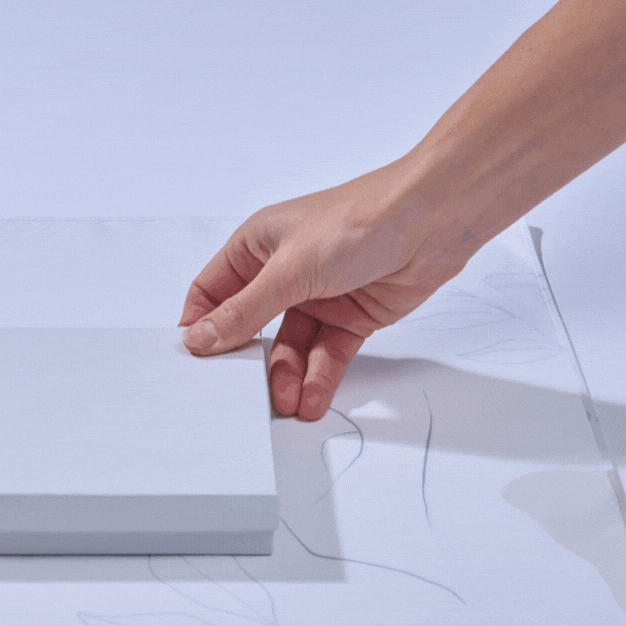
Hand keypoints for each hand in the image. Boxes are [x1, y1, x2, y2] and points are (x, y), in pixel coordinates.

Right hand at [179, 159, 476, 420]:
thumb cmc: (359, 221)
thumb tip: (200, 338)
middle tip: (240, 394)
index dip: (201, 324)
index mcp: (257, 245)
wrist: (430, 222)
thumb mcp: (289, 270)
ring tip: (286, 404)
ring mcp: (318, 295)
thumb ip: (244, 310)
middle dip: (247, 360)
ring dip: (287, 377)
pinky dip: (319, 377)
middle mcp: (284, 271)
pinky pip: (326, 354)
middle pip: (252, 326)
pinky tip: (312, 399)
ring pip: (291, 346)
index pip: (213, 291)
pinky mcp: (351, 317)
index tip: (196, 361)